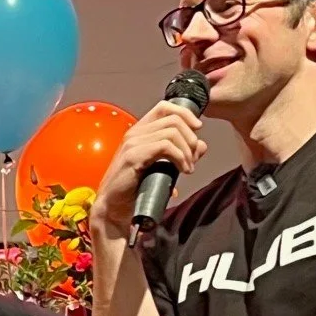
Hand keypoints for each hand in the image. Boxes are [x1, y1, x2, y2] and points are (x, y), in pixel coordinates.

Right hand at [90, 98, 209, 238]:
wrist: (114, 207)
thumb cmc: (134, 190)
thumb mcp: (163, 168)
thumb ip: (181, 154)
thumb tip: (201, 145)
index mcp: (139, 132)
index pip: (164, 108)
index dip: (185, 114)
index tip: (197, 129)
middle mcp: (135, 133)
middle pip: (173, 119)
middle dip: (191, 138)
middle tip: (193, 158)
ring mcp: (133, 143)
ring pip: (172, 132)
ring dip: (187, 151)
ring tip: (188, 168)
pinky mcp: (134, 156)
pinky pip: (165, 147)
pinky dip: (180, 158)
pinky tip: (182, 170)